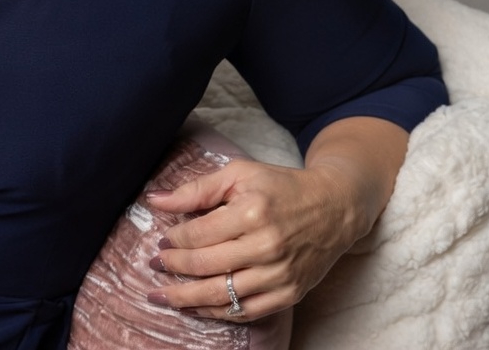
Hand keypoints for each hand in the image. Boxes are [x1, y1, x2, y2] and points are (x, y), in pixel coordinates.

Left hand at [143, 117, 407, 320]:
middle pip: (206, 266)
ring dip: (186, 298)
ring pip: (222, 295)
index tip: (161, 240)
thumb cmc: (282, 187)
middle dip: (173, 268)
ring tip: (162, 295)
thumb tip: (154, 200)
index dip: (174, 239)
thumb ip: (197, 189)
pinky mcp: (289, 294)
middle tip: (154, 265)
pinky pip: (244, 312)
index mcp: (252, 212)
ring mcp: (279, 274)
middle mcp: (266, 246)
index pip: (200, 234)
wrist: (334, 208)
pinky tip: (194, 307)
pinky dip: (215, 313)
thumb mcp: (240, 174)